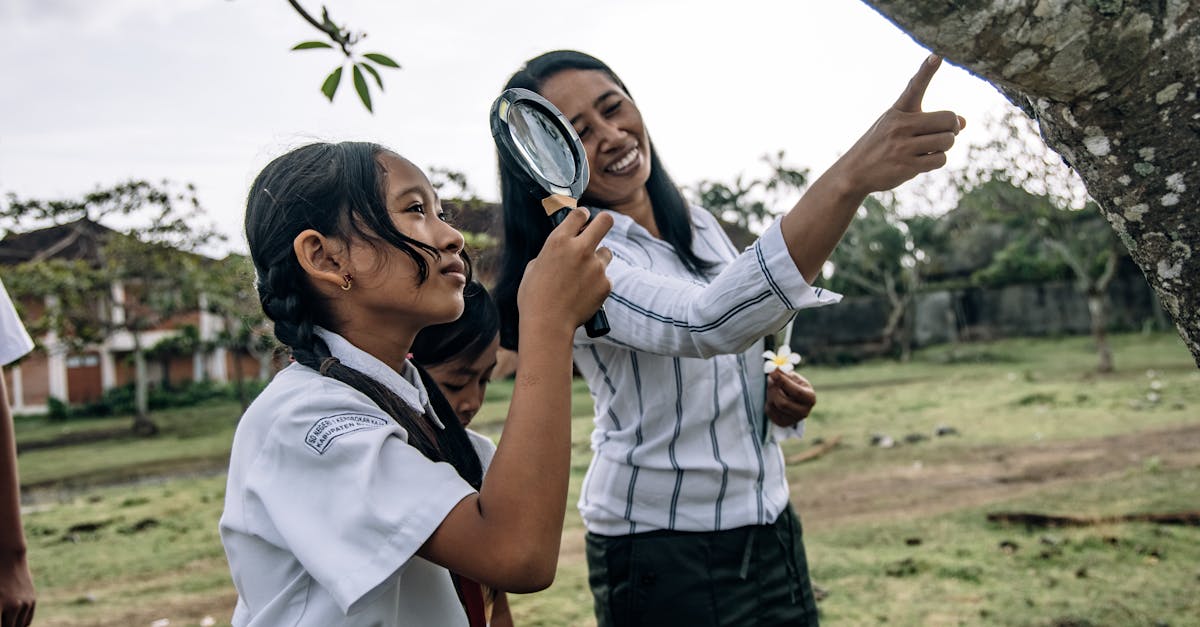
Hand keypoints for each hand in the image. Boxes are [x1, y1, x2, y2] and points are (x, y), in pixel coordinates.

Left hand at [0, 553, 35, 626]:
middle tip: (1, 620)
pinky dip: (19, 624)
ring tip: (5, 621)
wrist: (7, 556)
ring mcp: (24, 603)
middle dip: (3, 626)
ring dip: (10, 626)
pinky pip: (26, 621)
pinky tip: (12, 622)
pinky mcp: (32, 601)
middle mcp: (13, 606)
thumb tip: (0, 619)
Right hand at [518, 207, 613, 334]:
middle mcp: (580, 249)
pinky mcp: (606, 284)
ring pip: (606, 253)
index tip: (583, 219)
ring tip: (583, 276)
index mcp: (558, 241)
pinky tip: (584, 294)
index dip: (582, 215)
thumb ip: (551, 253)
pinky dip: (597, 283)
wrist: (548, 324)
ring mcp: (596, 266)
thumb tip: (561, 250)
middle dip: (604, 221)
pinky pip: (605, 277)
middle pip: (605, 221)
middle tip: (600, 227)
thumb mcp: (534, 267)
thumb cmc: (534, 297)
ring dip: (598, 259)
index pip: (579, 214)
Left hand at [764, 370, 815, 428]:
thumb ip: (785, 374)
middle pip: (783, 403)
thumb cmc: (794, 386)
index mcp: (810, 398)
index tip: (774, 373)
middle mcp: (804, 412)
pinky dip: (768, 401)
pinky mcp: (783, 423)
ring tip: (773, 386)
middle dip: (773, 389)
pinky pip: (769, 411)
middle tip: (769, 378)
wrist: (794, 400)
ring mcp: (793, 420)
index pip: (797, 392)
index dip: (784, 382)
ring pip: (774, 405)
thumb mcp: (793, 378)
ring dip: (770, 393)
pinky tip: (774, 397)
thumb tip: (775, 369)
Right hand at [834, 55, 965, 195]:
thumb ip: (931, 122)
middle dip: (952, 128)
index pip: (915, 87)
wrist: (855, 172)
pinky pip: (940, 159)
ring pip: (947, 141)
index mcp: (898, 110)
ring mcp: (902, 146)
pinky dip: (936, 160)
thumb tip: (964, 122)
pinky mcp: (906, 166)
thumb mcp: (899, 126)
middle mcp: (900, 125)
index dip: (927, 70)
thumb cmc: (881, 145)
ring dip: (945, 146)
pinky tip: (921, 161)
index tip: (937, 56)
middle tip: (944, 133)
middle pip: (948, 119)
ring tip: (929, 148)